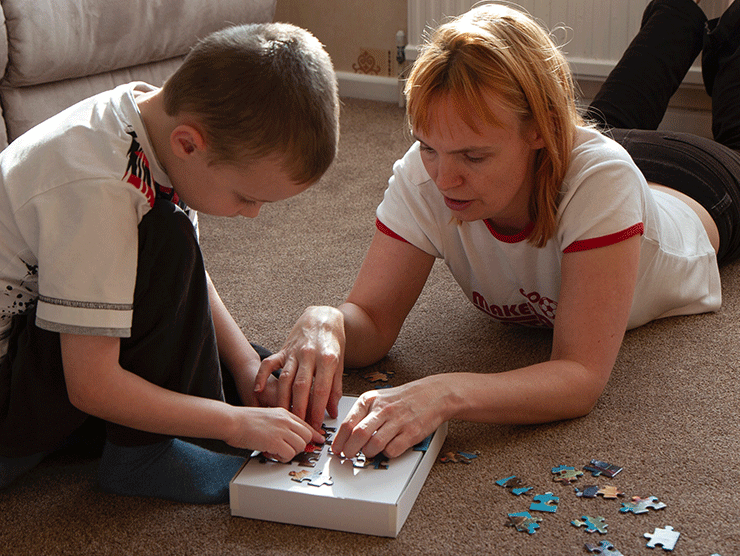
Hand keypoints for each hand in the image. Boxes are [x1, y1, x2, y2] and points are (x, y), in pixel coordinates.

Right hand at [225, 406, 324, 461]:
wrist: (231, 421)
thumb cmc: (244, 421)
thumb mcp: (268, 416)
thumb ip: (280, 424)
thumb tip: (290, 436)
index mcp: (284, 412)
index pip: (306, 424)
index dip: (314, 434)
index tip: (319, 440)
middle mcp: (285, 419)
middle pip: (307, 436)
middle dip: (300, 446)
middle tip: (288, 450)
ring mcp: (281, 429)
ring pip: (300, 446)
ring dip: (290, 453)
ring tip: (276, 451)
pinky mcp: (275, 441)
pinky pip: (289, 454)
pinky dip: (282, 458)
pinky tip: (272, 454)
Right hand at [254, 306, 344, 429]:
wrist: (322, 317)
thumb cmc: (332, 342)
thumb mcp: (340, 363)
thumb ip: (335, 388)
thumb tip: (332, 411)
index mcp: (327, 359)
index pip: (321, 389)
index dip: (317, 409)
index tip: (315, 425)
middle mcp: (309, 355)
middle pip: (301, 386)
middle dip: (299, 409)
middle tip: (298, 427)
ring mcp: (294, 352)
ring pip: (285, 379)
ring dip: (283, 399)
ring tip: (283, 416)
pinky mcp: (283, 350)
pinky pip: (270, 363)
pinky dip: (262, 376)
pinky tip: (258, 391)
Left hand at [331, 377, 451, 458]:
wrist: (434, 394)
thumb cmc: (404, 398)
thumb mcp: (379, 398)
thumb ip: (362, 413)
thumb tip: (346, 434)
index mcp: (370, 400)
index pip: (347, 423)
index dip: (339, 441)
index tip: (336, 449)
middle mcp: (382, 409)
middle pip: (357, 435)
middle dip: (349, 451)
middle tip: (348, 456)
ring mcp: (397, 421)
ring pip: (373, 445)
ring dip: (367, 453)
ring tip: (368, 452)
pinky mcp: (411, 433)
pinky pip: (392, 451)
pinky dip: (386, 454)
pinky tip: (387, 449)